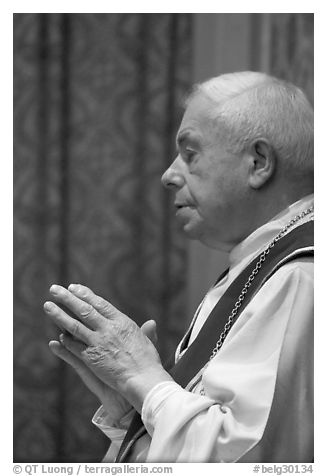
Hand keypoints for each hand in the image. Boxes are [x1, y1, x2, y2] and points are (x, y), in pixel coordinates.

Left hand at [44, 284, 171, 412]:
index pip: (100, 304)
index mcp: (121, 322)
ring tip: (47, 305)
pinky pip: (74, 347)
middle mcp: (108, 329)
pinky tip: (58, 335)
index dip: (85, 294)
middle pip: (84, 310)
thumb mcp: (147, 342)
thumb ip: (145, 332)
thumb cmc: (148, 361)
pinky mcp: (91, 358)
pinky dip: (66, 341)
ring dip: (59, 315)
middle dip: (67, 298)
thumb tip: (151, 323)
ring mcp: (98, 343)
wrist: (143, 379)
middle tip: (54, 289)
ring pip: (74, 326)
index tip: (74, 286)